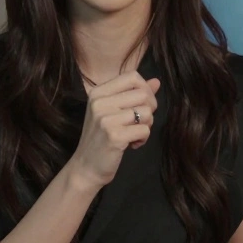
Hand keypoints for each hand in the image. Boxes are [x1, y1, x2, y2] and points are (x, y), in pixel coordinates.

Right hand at [67, 72, 159, 189]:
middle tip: (139, 123)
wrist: (86, 166)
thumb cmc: (101, 137)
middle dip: (149, 109)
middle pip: (143, 94)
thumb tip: (156, 81)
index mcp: (98, 92)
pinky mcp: (114, 136)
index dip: (145, 89)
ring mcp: (105, 119)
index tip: (142, 105)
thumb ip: (133, 95)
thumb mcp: (113, 111)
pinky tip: (132, 144)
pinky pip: (144, 130)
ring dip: (146, 126)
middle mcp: (100, 102)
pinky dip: (143, 139)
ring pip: (147, 112)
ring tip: (133, 134)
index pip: (133, 76)